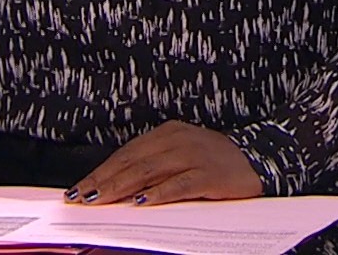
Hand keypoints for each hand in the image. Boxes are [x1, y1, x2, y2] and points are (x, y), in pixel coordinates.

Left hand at [66, 120, 263, 206]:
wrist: (258, 159)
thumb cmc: (214, 162)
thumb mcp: (181, 156)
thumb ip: (153, 168)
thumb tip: (116, 189)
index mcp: (168, 133)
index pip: (126, 154)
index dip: (101, 171)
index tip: (79, 189)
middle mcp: (178, 140)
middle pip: (133, 162)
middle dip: (104, 181)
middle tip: (82, 197)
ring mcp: (194, 156)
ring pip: (150, 171)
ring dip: (122, 187)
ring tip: (102, 200)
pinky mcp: (209, 174)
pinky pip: (179, 185)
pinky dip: (159, 194)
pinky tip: (142, 202)